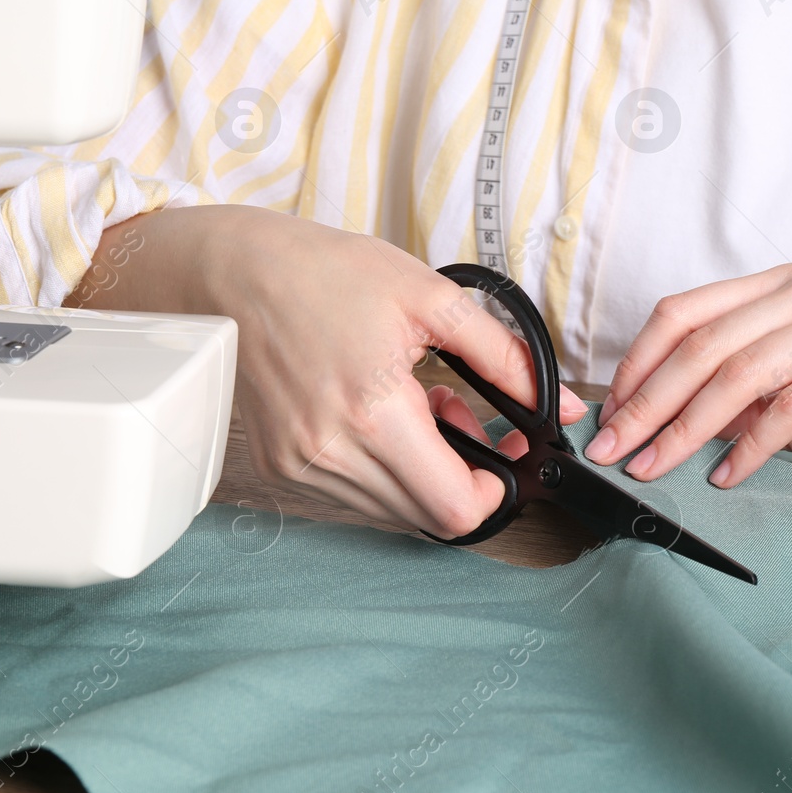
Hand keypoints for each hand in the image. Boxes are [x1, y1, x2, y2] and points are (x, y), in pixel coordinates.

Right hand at [77, 205, 583, 536]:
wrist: (235, 274)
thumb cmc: (325, 274)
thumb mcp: (432, 299)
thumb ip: (505, 357)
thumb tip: (556, 403)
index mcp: (373, 412)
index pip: (454, 510)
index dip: (497, 494)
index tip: (506, 456)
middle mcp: (331, 453)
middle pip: (428, 519)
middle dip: (465, 481)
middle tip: (472, 425)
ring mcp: (301, 466)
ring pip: (392, 513)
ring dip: (422, 476)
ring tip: (423, 412)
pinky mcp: (282, 467)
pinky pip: (353, 497)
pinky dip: (383, 471)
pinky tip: (383, 419)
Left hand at [582, 264, 791, 499]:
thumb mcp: (783, 409)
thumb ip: (725, 401)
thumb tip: (642, 418)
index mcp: (785, 286)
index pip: (684, 313)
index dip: (636, 364)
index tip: (605, 416)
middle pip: (703, 342)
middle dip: (648, 402)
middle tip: (612, 450)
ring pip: (740, 370)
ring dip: (685, 427)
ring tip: (652, 468)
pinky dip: (751, 446)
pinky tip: (725, 478)